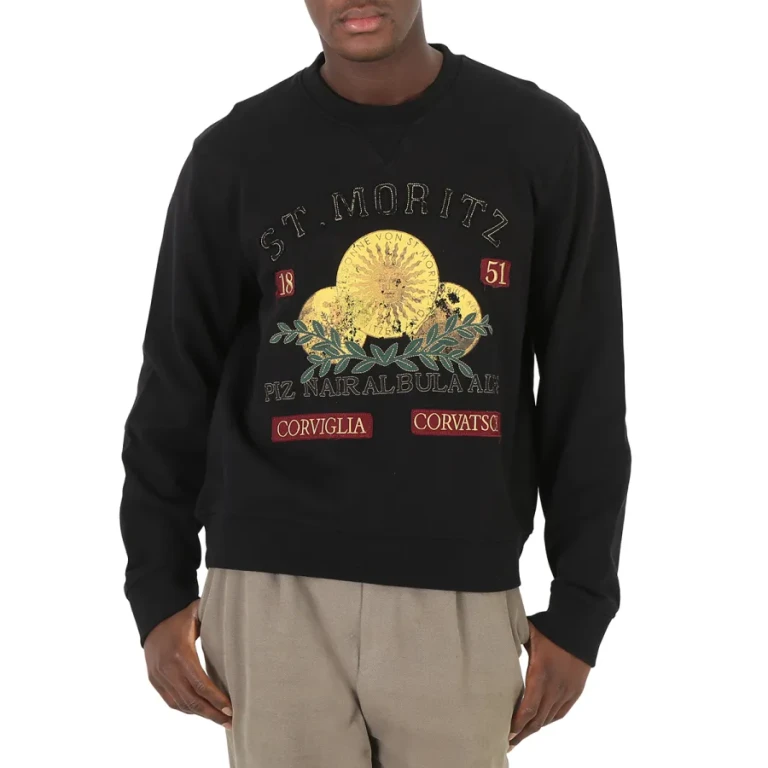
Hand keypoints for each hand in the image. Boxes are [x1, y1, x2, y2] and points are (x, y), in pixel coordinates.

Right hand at [144, 599, 232, 728]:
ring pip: (181, 704)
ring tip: (219, 719)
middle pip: (192, 700)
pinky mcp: (155, 681)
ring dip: (201, 714)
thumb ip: (215, 619)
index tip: (231, 709)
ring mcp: (160, 677)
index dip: (216, 699)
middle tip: (231, 722)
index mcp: (182, 654)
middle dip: (212, 714)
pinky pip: (171, 701)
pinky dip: (187, 709)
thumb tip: (237, 616)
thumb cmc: (181, 618)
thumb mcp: (197, 614)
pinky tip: (201, 712)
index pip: (201, 684)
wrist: (153, 620)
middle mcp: (169, 669)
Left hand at [508, 621, 589, 749]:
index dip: (517, 724)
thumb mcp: (528, 634)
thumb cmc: (551, 628)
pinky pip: (560, 713)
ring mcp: (566, 691)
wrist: (580, 627)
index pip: (527, 709)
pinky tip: (539, 724)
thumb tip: (493, 645)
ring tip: (520, 736)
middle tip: (508, 742)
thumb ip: (512, 643)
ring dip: (534, 729)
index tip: (506, 733)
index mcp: (540, 674)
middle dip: (521, 733)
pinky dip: (548, 720)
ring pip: (548, 718)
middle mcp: (555, 687)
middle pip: (537, 720)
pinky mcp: (575, 691)